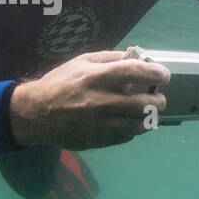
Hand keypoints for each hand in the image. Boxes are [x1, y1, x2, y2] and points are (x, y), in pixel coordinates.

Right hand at [9, 50, 170, 148]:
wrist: (34, 114)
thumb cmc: (59, 84)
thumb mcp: (80, 62)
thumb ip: (108, 59)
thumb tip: (134, 57)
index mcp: (96, 78)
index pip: (135, 72)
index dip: (155, 72)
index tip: (163, 75)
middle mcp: (100, 102)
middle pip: (144, 103)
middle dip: (159, 100)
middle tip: (159, 97)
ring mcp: (100, 124)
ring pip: (140, 124)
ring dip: (150, 117)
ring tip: (149, 111)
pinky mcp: (99, 140)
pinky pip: (127, 136)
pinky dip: (134, 128)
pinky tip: (130, 121)